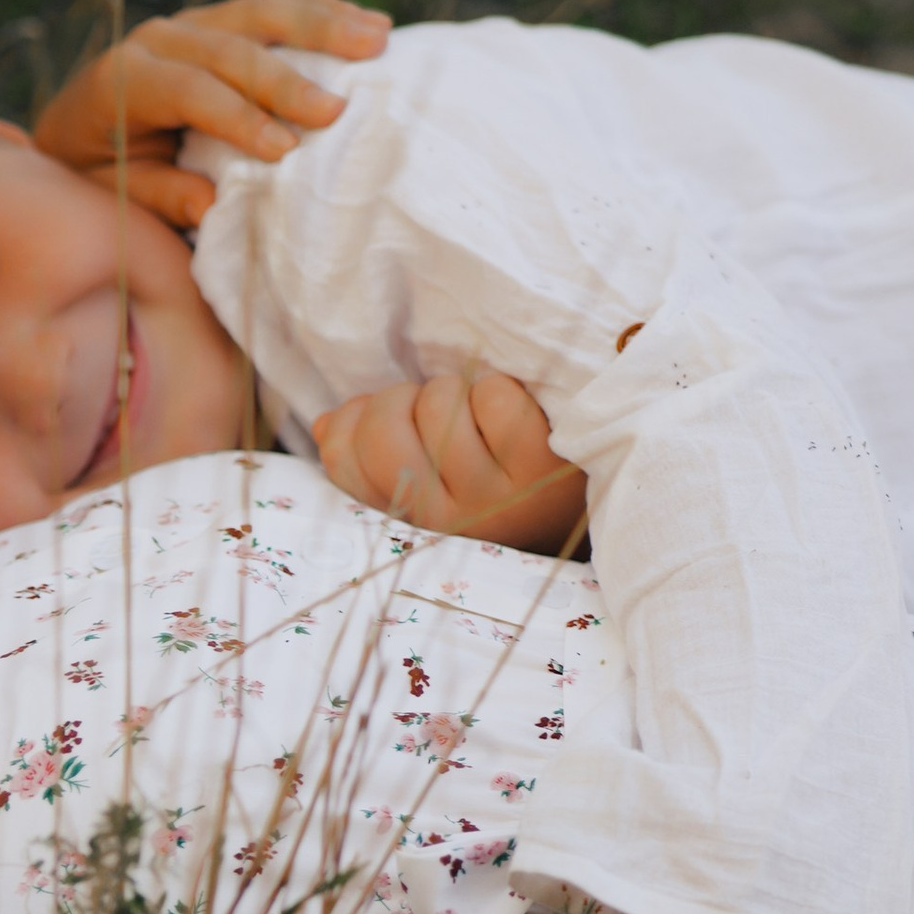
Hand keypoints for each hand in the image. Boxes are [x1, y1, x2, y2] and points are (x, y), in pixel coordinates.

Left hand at [33, 0, 390, 227]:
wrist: (70, 126)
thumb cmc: (95, 171)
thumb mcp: (111, 193)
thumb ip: (158, 194)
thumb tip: (210, 206)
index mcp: (123, 78)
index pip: (188, 90)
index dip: (237, 117)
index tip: (284, 149)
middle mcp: (158, 39)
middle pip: (231, 45)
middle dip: (288, 76)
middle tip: (339, 107)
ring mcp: (190, 23)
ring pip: (261, 13)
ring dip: (323, 24)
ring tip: (378, 40)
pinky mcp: (218, 22)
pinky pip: (274, 11)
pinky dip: (323, 15)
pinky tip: (371, 24)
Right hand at [310, 371, 587, 554]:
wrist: (586, 487)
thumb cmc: (497, 468)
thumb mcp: (430, 469)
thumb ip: (372, 448)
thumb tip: (326, 426)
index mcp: (408, 520)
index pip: (342, 454)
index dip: (360, 416)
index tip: (395, 417)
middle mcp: (443, 522)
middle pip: (384, 426)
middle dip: (408, 397)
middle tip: (441, 408)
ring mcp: (490, 499)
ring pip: (439, 403)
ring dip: (462, 392)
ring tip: (485, 417)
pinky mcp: (535, 470)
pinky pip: (490, 398)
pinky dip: (503, 391)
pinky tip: (519, 417)